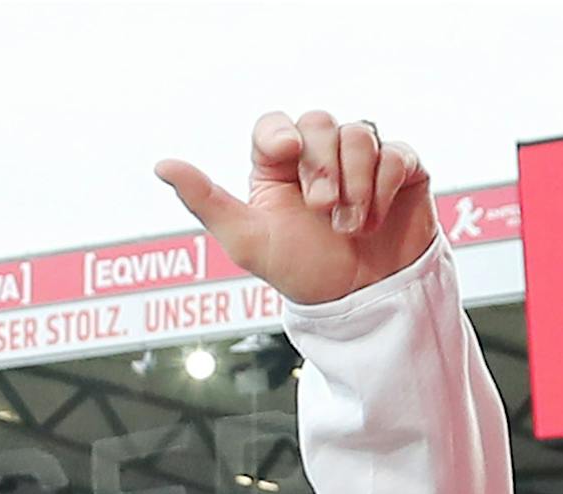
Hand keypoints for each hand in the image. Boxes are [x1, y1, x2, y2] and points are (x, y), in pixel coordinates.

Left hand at [156, 111, 434, 304]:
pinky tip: (374, 220)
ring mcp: (361, 160)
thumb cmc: (301, 272)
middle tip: (321, 211)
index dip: (280, 131)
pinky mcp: (401, 169)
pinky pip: (396, 153)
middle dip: (320, 167)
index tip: (287, 152)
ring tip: (349, 226)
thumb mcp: (246, 241)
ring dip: (354, 183)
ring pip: (360, 133)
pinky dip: (383, 186)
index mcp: (277, 167)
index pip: (274, 124)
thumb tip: (161, 165)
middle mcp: (318, 156)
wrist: (358, 302)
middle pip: (319, 122)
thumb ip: (205, 201)